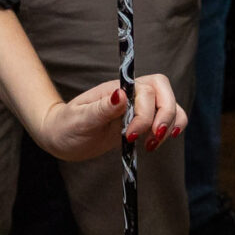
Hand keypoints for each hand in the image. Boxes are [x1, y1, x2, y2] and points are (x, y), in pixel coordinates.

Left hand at [29, 74, 186, 161]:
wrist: (62, 137)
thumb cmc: (67, 126)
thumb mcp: (80, 119)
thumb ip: (101, 108)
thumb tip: (121, 95)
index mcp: (116, 89)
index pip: (145, 90)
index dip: (145, 113)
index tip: (130, 136)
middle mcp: (130, 94)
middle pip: (163, 91)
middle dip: (165, 115)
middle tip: (152, 139)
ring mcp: (137, 106)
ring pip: (170, 104)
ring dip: (170, 123)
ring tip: (152, 145)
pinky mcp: (141, 121)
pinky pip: (167, 117)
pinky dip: (173, 126)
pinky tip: (160, 140)